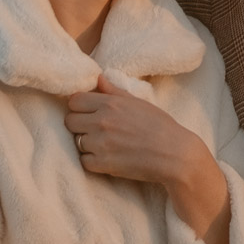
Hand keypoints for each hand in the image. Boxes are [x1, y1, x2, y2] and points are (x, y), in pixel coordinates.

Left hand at [65, 77, 227, 237]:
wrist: (174, 154)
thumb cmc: (160, 126)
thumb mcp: (138, 102)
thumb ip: (114, 91)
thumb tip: (98, 78)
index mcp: (110, 103)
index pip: (74, 100)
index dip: (79, 106)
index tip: (87, 112)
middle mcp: (101, 121)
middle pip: (69, 121)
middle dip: (79, 125)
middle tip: (94, 130)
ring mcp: (101, 144)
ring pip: (76, 142)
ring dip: (87, 144)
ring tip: (104, 145)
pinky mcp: (103, 164)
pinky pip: (84, 161)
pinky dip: (92, 161)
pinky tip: (106, 158)